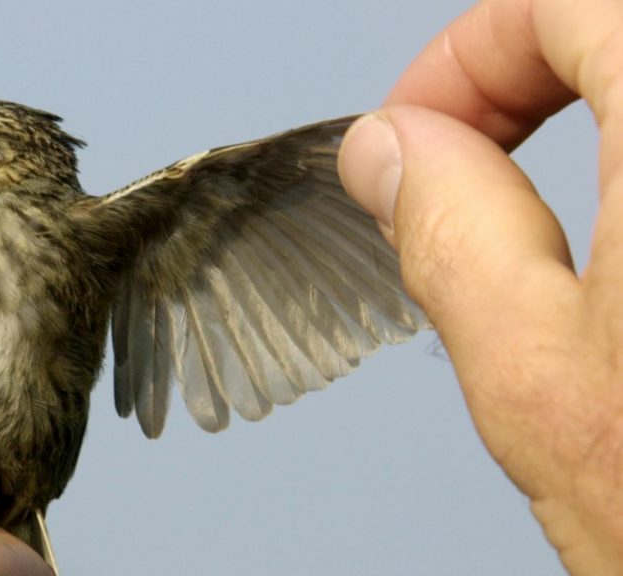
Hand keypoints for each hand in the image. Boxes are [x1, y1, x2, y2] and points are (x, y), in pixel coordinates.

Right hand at [338, 0, 622, 573]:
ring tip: (532, 190)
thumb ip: (451, 236)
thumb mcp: (542, 389)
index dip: (462, 58)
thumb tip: (389, 150)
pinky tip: (620, 229)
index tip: (413, 138)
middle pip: (619, 16)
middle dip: (525, 66)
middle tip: (463, 155)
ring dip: (597, 99)